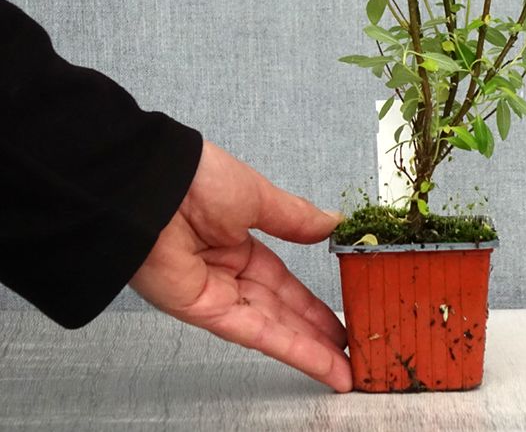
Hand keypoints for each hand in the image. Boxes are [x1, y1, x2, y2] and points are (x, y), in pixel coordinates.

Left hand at [130, 140, 351, 391]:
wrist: (153, 186)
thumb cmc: (198, 179)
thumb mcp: (260, 196)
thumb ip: (296, 218)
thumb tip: (332, 223)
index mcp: (239, 242)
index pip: (284, 282)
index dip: (313, 301)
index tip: (342, 311)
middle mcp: (227, 272)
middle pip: (281, 310)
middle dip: (317, 331)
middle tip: (351, 348)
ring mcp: (216, 294)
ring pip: (273, 328)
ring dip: (311, 349)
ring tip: (346, 365)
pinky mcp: (205, 311)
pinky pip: (256, 333)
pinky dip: (291, 348)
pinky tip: (320, 360)